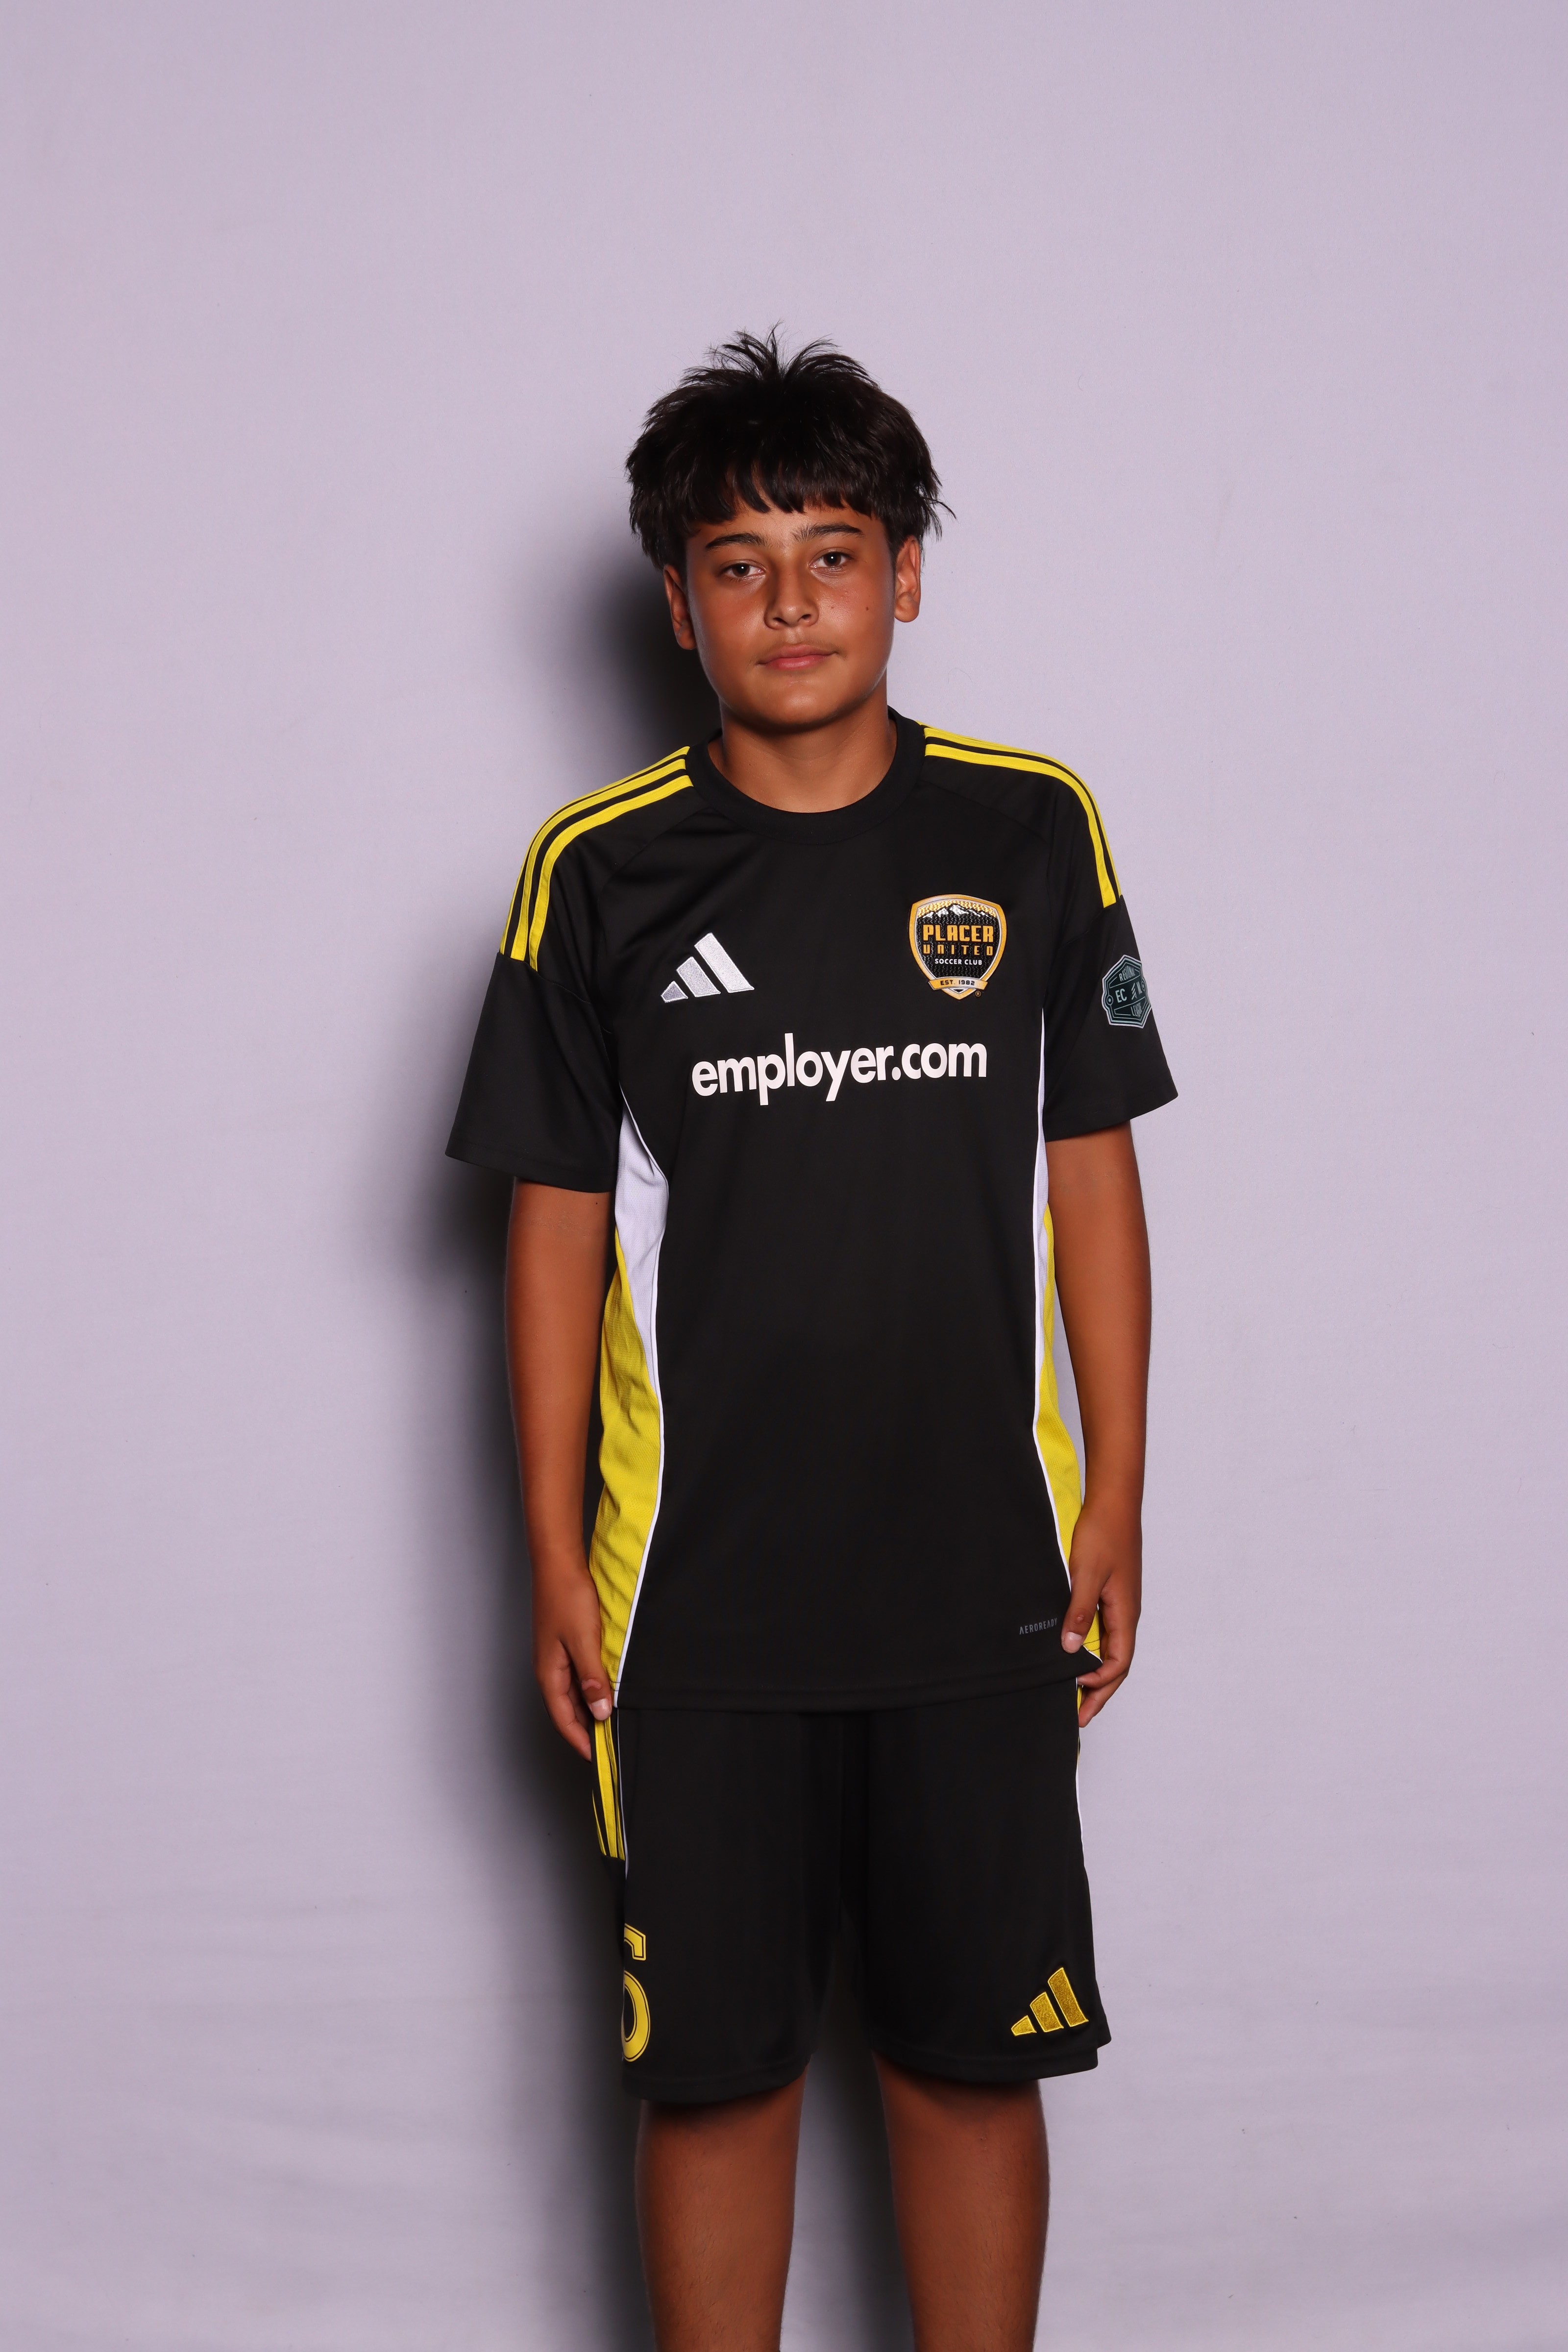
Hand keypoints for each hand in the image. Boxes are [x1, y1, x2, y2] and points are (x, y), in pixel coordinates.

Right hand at [533, 1553, 611, 1759]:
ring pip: (573, 1695)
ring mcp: (556, 1658)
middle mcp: (549, 1670)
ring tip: (612, 1722)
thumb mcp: (584, 1641)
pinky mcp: (565, 1646)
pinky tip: (607, 1689)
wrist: (559, 1564)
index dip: (581, 1740)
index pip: (564, 1719)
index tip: (599, 1758)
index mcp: (549, 1674)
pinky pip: (577, 1678)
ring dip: (589, 1710)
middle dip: (586, 1730)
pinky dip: (591, 1689)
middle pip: (567, 1711)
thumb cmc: (567, 1597)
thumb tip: (600, 1711)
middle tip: (610, 1745)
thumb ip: (592, 1678)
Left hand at [1060, 1494, 1141, 1726]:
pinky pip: (1104, 1631)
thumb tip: (1071, 1649)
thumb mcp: (1086, 1574)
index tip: (1076, 1698)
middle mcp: (1126, 1614)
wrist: (1113, 1503)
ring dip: (1096, 1673)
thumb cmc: (1103, 1534)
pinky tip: (1076, 1653)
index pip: (1118, 1663)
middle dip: (1099, 1692)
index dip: (1099, 1685)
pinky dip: (1093, 1650)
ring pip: (1111, 1649)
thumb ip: (1078, 1611)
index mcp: (1125, 1613)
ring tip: (1076, 1692)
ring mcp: (1119, 1604)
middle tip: (1079, 1717)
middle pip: (1117, 1664)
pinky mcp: (1111, 1594)